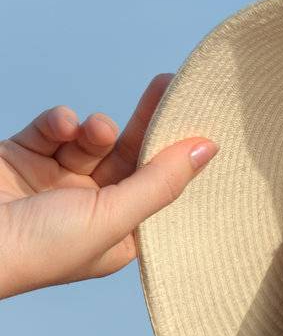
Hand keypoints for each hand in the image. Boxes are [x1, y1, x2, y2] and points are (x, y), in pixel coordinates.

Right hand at [0, 72, 217, 299]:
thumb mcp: (112, 217)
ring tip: (92, 126)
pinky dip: (58, 124)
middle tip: (168, 88)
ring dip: (95, 129)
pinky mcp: (21, 160)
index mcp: (117, 237)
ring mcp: (52, 185)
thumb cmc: (37, 248)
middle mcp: (88, 212)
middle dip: (146, 127)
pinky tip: (61, 124)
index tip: (199, 122)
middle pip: (130, 160)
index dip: (177, 158)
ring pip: (90, 143)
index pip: (159, 190)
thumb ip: (160, 181)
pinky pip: (50, 133)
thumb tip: (208, 149)